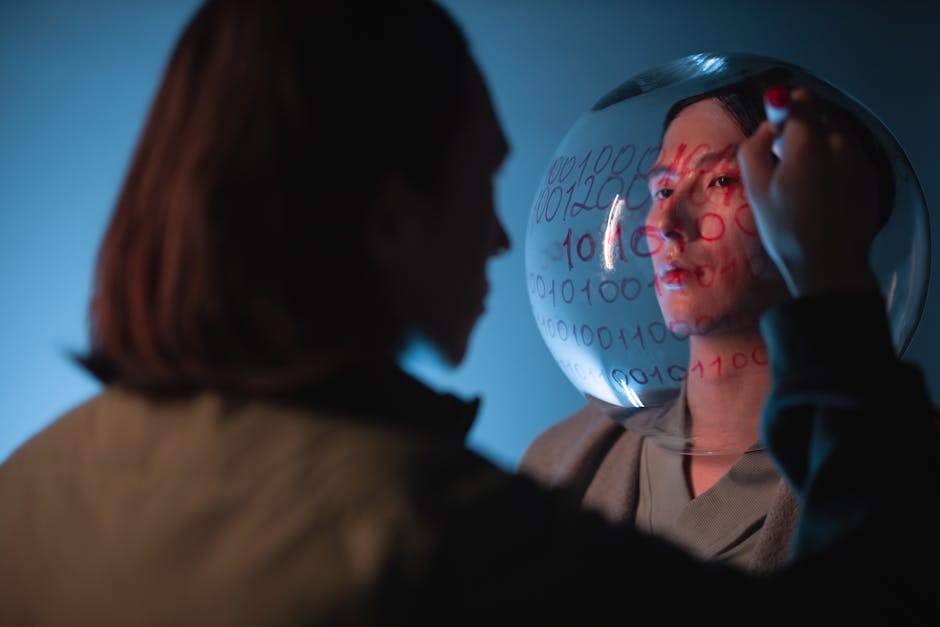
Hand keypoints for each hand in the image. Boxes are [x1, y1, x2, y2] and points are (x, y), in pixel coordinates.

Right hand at [737, 88, 881, 296]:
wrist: (829, 265)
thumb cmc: (787, 229)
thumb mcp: (755, 189)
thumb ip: (754, 147)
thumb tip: (768, 129)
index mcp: (808, 142)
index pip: (800, 100)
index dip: (784, 109)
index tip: (775, 131)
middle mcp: (839, 143)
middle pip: (817, 121)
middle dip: (799, 135)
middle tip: (784, 169)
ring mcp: (859, 160)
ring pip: (833, 140)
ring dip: (817, 152)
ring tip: (804, 188)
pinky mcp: (869, 177)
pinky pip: (847, 160)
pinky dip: (833, 168)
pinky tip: (822, 198)